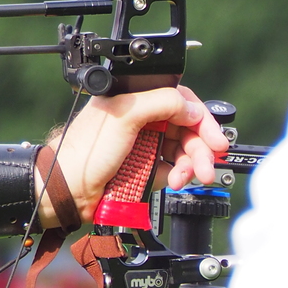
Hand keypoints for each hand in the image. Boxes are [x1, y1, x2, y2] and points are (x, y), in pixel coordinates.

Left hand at [44, 83, 228, 227]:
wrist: (72, 188)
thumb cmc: (86, 149)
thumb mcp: (124, 116)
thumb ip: (160, 103)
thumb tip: (192, 109)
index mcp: (135, 99)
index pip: (179, 101)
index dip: (201, 118)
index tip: (215, 138)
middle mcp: (142, 120)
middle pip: (187, 128)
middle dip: (202, 147)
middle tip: (208, 165)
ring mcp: (146, 144)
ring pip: (185, 150)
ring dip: (193, 164)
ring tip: (189, 177)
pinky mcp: (147, 167)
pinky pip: (175, 169)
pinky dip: (180, 175)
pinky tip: (174, 181)